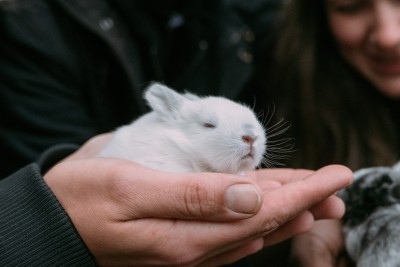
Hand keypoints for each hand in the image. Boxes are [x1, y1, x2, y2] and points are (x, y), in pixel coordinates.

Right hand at [44, 135, 352, 265]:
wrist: (52, 224)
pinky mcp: (180, 238)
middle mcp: (196, 246)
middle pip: (264, 221)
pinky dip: (256, 217)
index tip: (337, 176)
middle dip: (304, 201)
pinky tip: (268, 212)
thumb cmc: (83, 202)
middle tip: (337, 188)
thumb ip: (194, 197)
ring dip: (286, 210)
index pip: (263, 211)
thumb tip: (251, 197)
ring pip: (250, 225)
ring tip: (316, 199)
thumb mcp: (132, 191)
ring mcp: (189, 245)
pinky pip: (230, 228)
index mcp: (189, 235)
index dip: (304, 191)